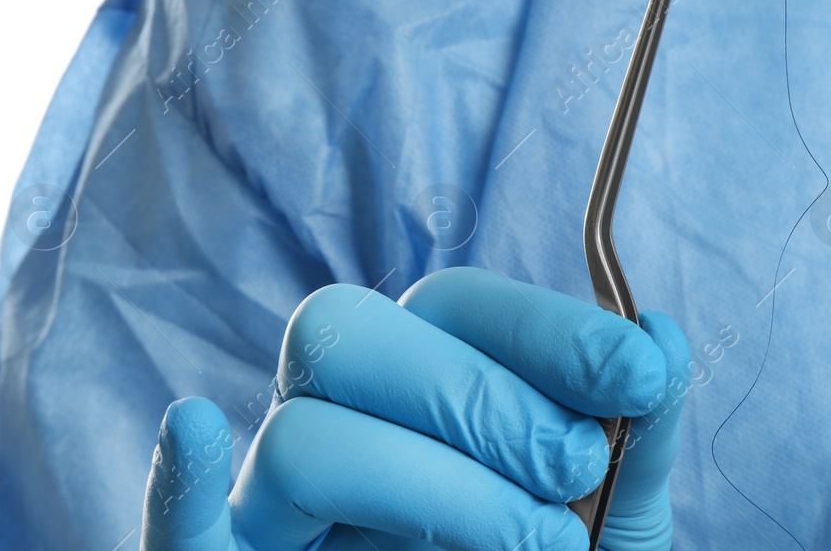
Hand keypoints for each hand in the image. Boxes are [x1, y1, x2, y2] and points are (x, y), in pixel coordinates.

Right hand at [139, 267, 689, 550]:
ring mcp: (278, 516)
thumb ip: (636, 437)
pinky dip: (177, 485)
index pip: (451, 305)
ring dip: (427, 481)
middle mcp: (341, 431)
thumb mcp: (617, 528)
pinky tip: (196, 428)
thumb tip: (657, 332)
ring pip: (299, 437)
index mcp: (427, 393)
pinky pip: (172, 537)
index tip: (634, 373)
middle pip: (350, 337)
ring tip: (536, 548)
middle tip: (572, 469)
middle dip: (479, 394)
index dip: (544, 326)